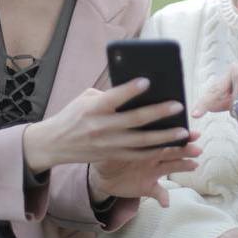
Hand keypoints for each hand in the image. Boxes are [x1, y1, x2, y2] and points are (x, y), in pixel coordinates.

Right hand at [23, 78, 196, 172]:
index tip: (147, 81)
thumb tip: (136, 92)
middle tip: (178, 106)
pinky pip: (138, 154)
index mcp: (93, 108)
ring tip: (183, 131)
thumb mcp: (86, 99)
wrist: (54, 144)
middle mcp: (101, 127)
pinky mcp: (112, 156)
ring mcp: (107, 144)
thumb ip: (109, 95)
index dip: (130, 90)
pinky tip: (170, 145)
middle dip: (158, 113)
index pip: (114, 97)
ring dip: (164, 137)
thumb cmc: (73, 115)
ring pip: (141, 141)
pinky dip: (155, 150)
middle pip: (134, 120)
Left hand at [88, 131, 201, 206]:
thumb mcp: (111, 141)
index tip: (191, 132)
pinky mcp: (148, 187)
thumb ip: (119, 134)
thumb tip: (124, 135)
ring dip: (183, 166)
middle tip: (198, 148)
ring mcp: (152, 171)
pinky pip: (158, 193)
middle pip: (172, 150)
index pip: (164, 136)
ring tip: (194, 164)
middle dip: (186, 149)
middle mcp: (153, 155)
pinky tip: (166, 203)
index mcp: (146, 143)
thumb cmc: (108, 151)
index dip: (178, 134)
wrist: (102, 173)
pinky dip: (163, 198)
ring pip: (171, 167)